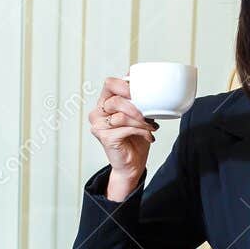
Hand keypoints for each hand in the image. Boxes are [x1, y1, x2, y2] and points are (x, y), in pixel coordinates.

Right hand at [89, 75, 157, 200]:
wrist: (133, 164)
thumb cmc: (135, 139)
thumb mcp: (139, 115)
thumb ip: (139, 100)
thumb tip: (149, 85)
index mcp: (105, 102)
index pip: (110, 84)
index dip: (125, 85)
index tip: (142, 93)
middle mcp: (97, 113)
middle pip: (116, 100)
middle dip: (137, 107)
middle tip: (149, 116)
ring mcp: (99, 125)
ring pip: (122, 116)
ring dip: (141, 122)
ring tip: (151, 127)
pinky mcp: (105, 137)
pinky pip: (126, 129)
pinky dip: (141, 132)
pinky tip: (149, 136)